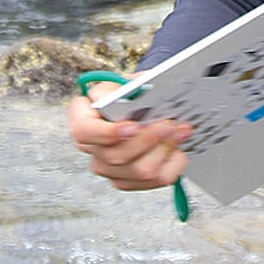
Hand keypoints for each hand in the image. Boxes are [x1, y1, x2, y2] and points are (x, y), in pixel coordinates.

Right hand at [67, 94, 191, 190]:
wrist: (135, 106)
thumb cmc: (127, 94)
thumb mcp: (123, 82)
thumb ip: (127, 87)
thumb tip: (140, 93)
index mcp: (83, 120)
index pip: (84, 132)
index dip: (108, 133)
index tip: (132, 125)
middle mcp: (92, 149)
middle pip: (117, 156)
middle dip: (149, 139)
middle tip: (169, 123)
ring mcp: (108, 169)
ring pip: (139, 171)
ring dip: (165, 150)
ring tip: (181, 131)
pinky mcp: (128, 181)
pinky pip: (155, 181)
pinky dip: (173, 164)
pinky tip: (180, 149)